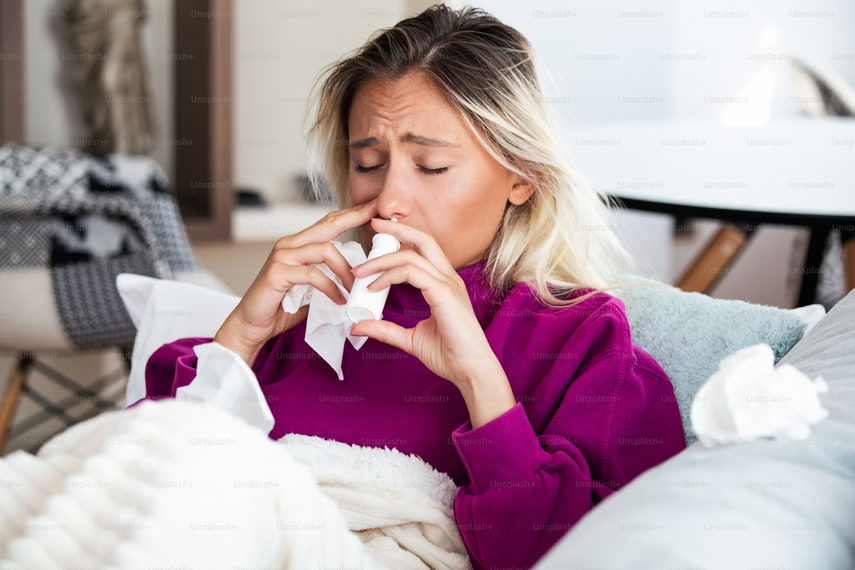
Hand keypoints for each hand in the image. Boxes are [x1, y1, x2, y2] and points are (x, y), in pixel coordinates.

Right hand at [214, 198, 378, 365]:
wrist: (251, 325)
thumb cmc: (280, 308)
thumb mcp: (310, 289)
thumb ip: (327, 277)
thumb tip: (355, 278)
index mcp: (297, 245)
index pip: (328, 223)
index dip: (351, 213)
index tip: (373, 207)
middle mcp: (289, 245)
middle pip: (328, 226)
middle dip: (354, 219)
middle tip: (377, 217)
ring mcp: (282, 257)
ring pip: (325, 250)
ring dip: (346, 271)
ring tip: (354, 289)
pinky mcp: (278, 273)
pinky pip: (313, 275)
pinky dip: (331, 288)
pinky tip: (339, 300)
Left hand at [349, 218, 503, 387]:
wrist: (470, 371)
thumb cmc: (450, 355)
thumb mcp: (410, 339)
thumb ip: (386, 330)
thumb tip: (359, 326)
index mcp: (444, 284)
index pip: (422, 252)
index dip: (400, 242)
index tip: (376, 243)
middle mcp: (448, 279)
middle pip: (423, 240)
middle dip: (396, 229)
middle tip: (372, 223)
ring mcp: (448, 284)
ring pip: (412, 256)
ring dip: (382, 260)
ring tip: (360, 272)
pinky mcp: (444, 294)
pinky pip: (413, 273)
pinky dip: (390, 276)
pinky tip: (375, 288)